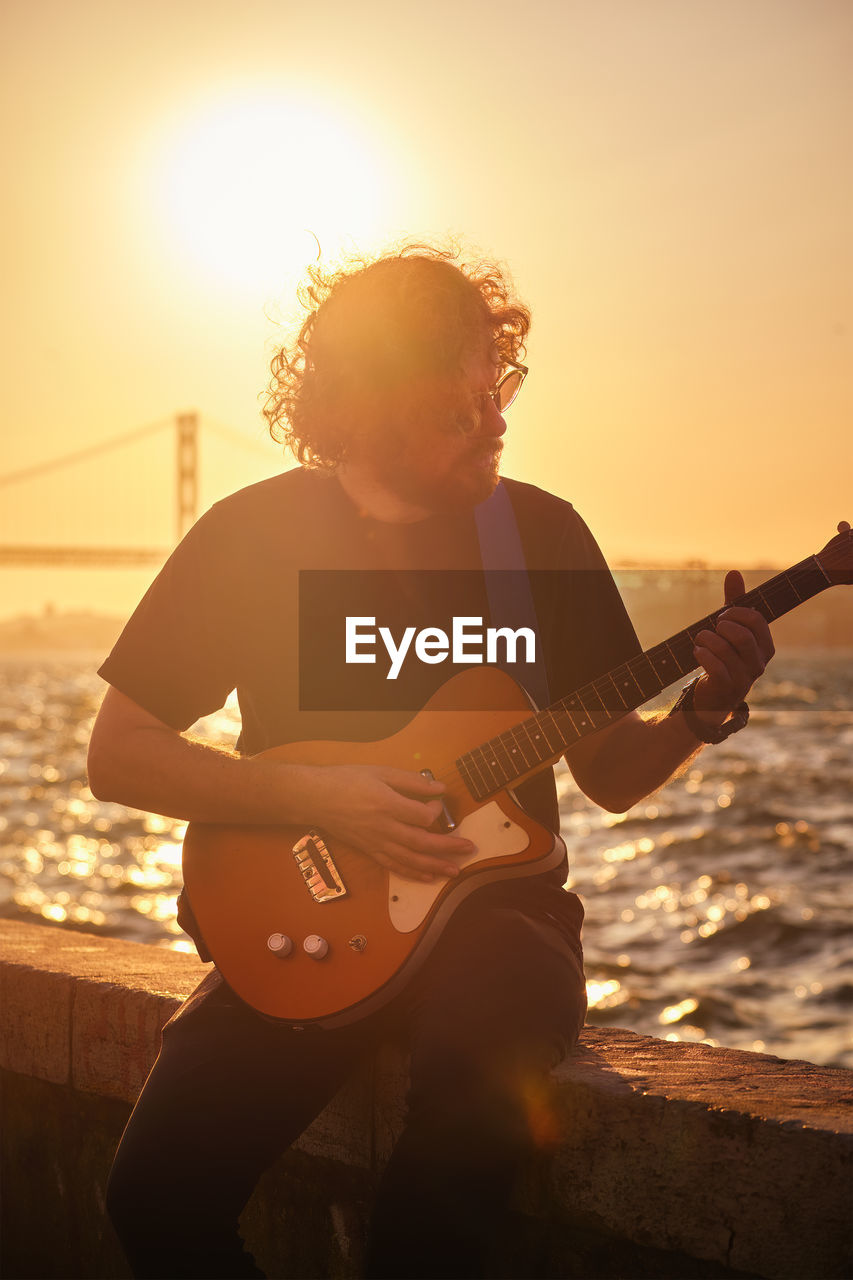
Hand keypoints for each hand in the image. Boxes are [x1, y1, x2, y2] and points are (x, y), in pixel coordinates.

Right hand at [300, 763, 472, 882]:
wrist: (316, 798)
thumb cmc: (348, 780)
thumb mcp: (381, 772)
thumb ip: (411, 781)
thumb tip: (439, 788)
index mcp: (388, 805)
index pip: (423, 816)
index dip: (436, 811)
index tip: (436, 802)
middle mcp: (384, 828)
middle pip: (423, 843)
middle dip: (449, 847)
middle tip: (469, 848)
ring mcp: (376, 842)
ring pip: (411, 860)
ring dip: (436, 866)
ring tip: (456, 871)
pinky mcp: (369, 850)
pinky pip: (394, 866)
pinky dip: (412, 873)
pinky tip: (428, 877)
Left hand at [691, 570, 774, 725]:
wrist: (714, 695)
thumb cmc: (725, 656)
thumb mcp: (730, 628)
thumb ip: (734, 602)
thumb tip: (734, 572)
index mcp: (765, 647)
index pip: (757, 622)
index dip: (736, 613)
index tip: (722, 615)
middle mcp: (759, 664)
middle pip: (743, 636)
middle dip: (722, 626)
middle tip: (712, 627)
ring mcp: (744, 679)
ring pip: (725, 650)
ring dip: (707, 639)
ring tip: (701, 639)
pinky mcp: (726, 689)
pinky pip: (716, 668)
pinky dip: (703, 655)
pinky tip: (698, 651)